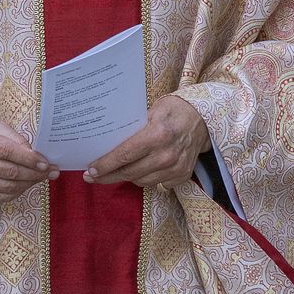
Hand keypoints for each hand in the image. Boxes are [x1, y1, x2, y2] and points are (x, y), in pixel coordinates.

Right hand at [0, 113, 56, 202]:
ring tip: (43, 177)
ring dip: (29, 184)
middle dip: (35, 173)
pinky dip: (18, 192)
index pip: (6, 152)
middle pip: (9, 172)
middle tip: (52, 171)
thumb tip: (31, 152)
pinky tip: (27, 184)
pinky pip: (0, 196)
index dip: (28, 159)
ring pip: (7, 187)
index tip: (46, 162)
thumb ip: (12, 135)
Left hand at [84, 94, 208, 187]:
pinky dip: (145, 178)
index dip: (105, 165)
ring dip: (126, 177)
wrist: (203, 118)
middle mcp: (166, 155)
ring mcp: (176, 168)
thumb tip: (106, 141)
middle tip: (92, 177)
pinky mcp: (182, 176)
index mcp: (157, 135)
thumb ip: (132, 127)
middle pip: (129, 172)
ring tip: (114, 171)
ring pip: (141, 181)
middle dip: (108, 176)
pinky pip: (156, 184)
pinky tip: (139, 170)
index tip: (90, 170)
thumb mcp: (151, 110)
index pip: (124, 155)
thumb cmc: (173, 109)